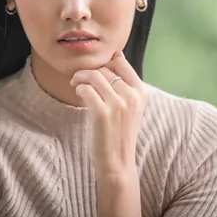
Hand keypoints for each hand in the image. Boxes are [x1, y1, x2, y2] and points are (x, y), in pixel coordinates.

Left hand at [70, 51, 146, 174]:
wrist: (118, 161)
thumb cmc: (120, 132)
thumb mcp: (131, 105)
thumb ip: (125, 82)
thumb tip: (117, 55)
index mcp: (141, 91)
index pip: (120, 62)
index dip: (104, 64)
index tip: (96, 73)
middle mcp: (132, 96)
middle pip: (104, 69)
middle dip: (89, 72)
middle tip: (79, 79)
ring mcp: (118, 105)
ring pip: (94, 76)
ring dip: (80, 77)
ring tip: (76, 83)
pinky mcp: (103, 114)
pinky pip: (86, 89)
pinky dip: (79, 88)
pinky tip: (78, 94)